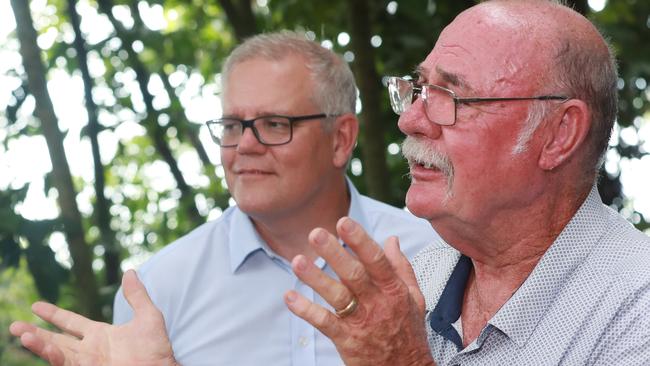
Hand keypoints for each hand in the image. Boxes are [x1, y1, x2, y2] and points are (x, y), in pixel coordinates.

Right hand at [9, 270, 177, 365]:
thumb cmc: (157, 349)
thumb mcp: (148, 316)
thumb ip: (136, 296)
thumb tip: (131, 271)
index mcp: (100, 335)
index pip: (71, 322)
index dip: (54, 314)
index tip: (36, 305)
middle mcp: (90, 350)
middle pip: (56, 339)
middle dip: (35, 333)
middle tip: (14, 325)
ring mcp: (87, 363)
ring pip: (56, 353)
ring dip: (39, 345)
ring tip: (21, 334)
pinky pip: (66, 364)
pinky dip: (54, 357)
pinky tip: (46, 348)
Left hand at [284, 217, 434, 365]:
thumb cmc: (409, 332)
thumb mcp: (414, 297)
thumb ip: (401, 267)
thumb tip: (392, 240)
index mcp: (393, 290)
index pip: (377, 260)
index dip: (360, 240)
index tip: (343, 222)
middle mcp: (378, 303)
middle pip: (354, 274)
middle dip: (334, 253)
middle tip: (315, 233)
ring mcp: (362, 322)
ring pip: (337, 297)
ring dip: (316, 278)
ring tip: (297, 261)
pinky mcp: (348, 341)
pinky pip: (324, 323)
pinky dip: (306, 310)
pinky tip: (290, 297)